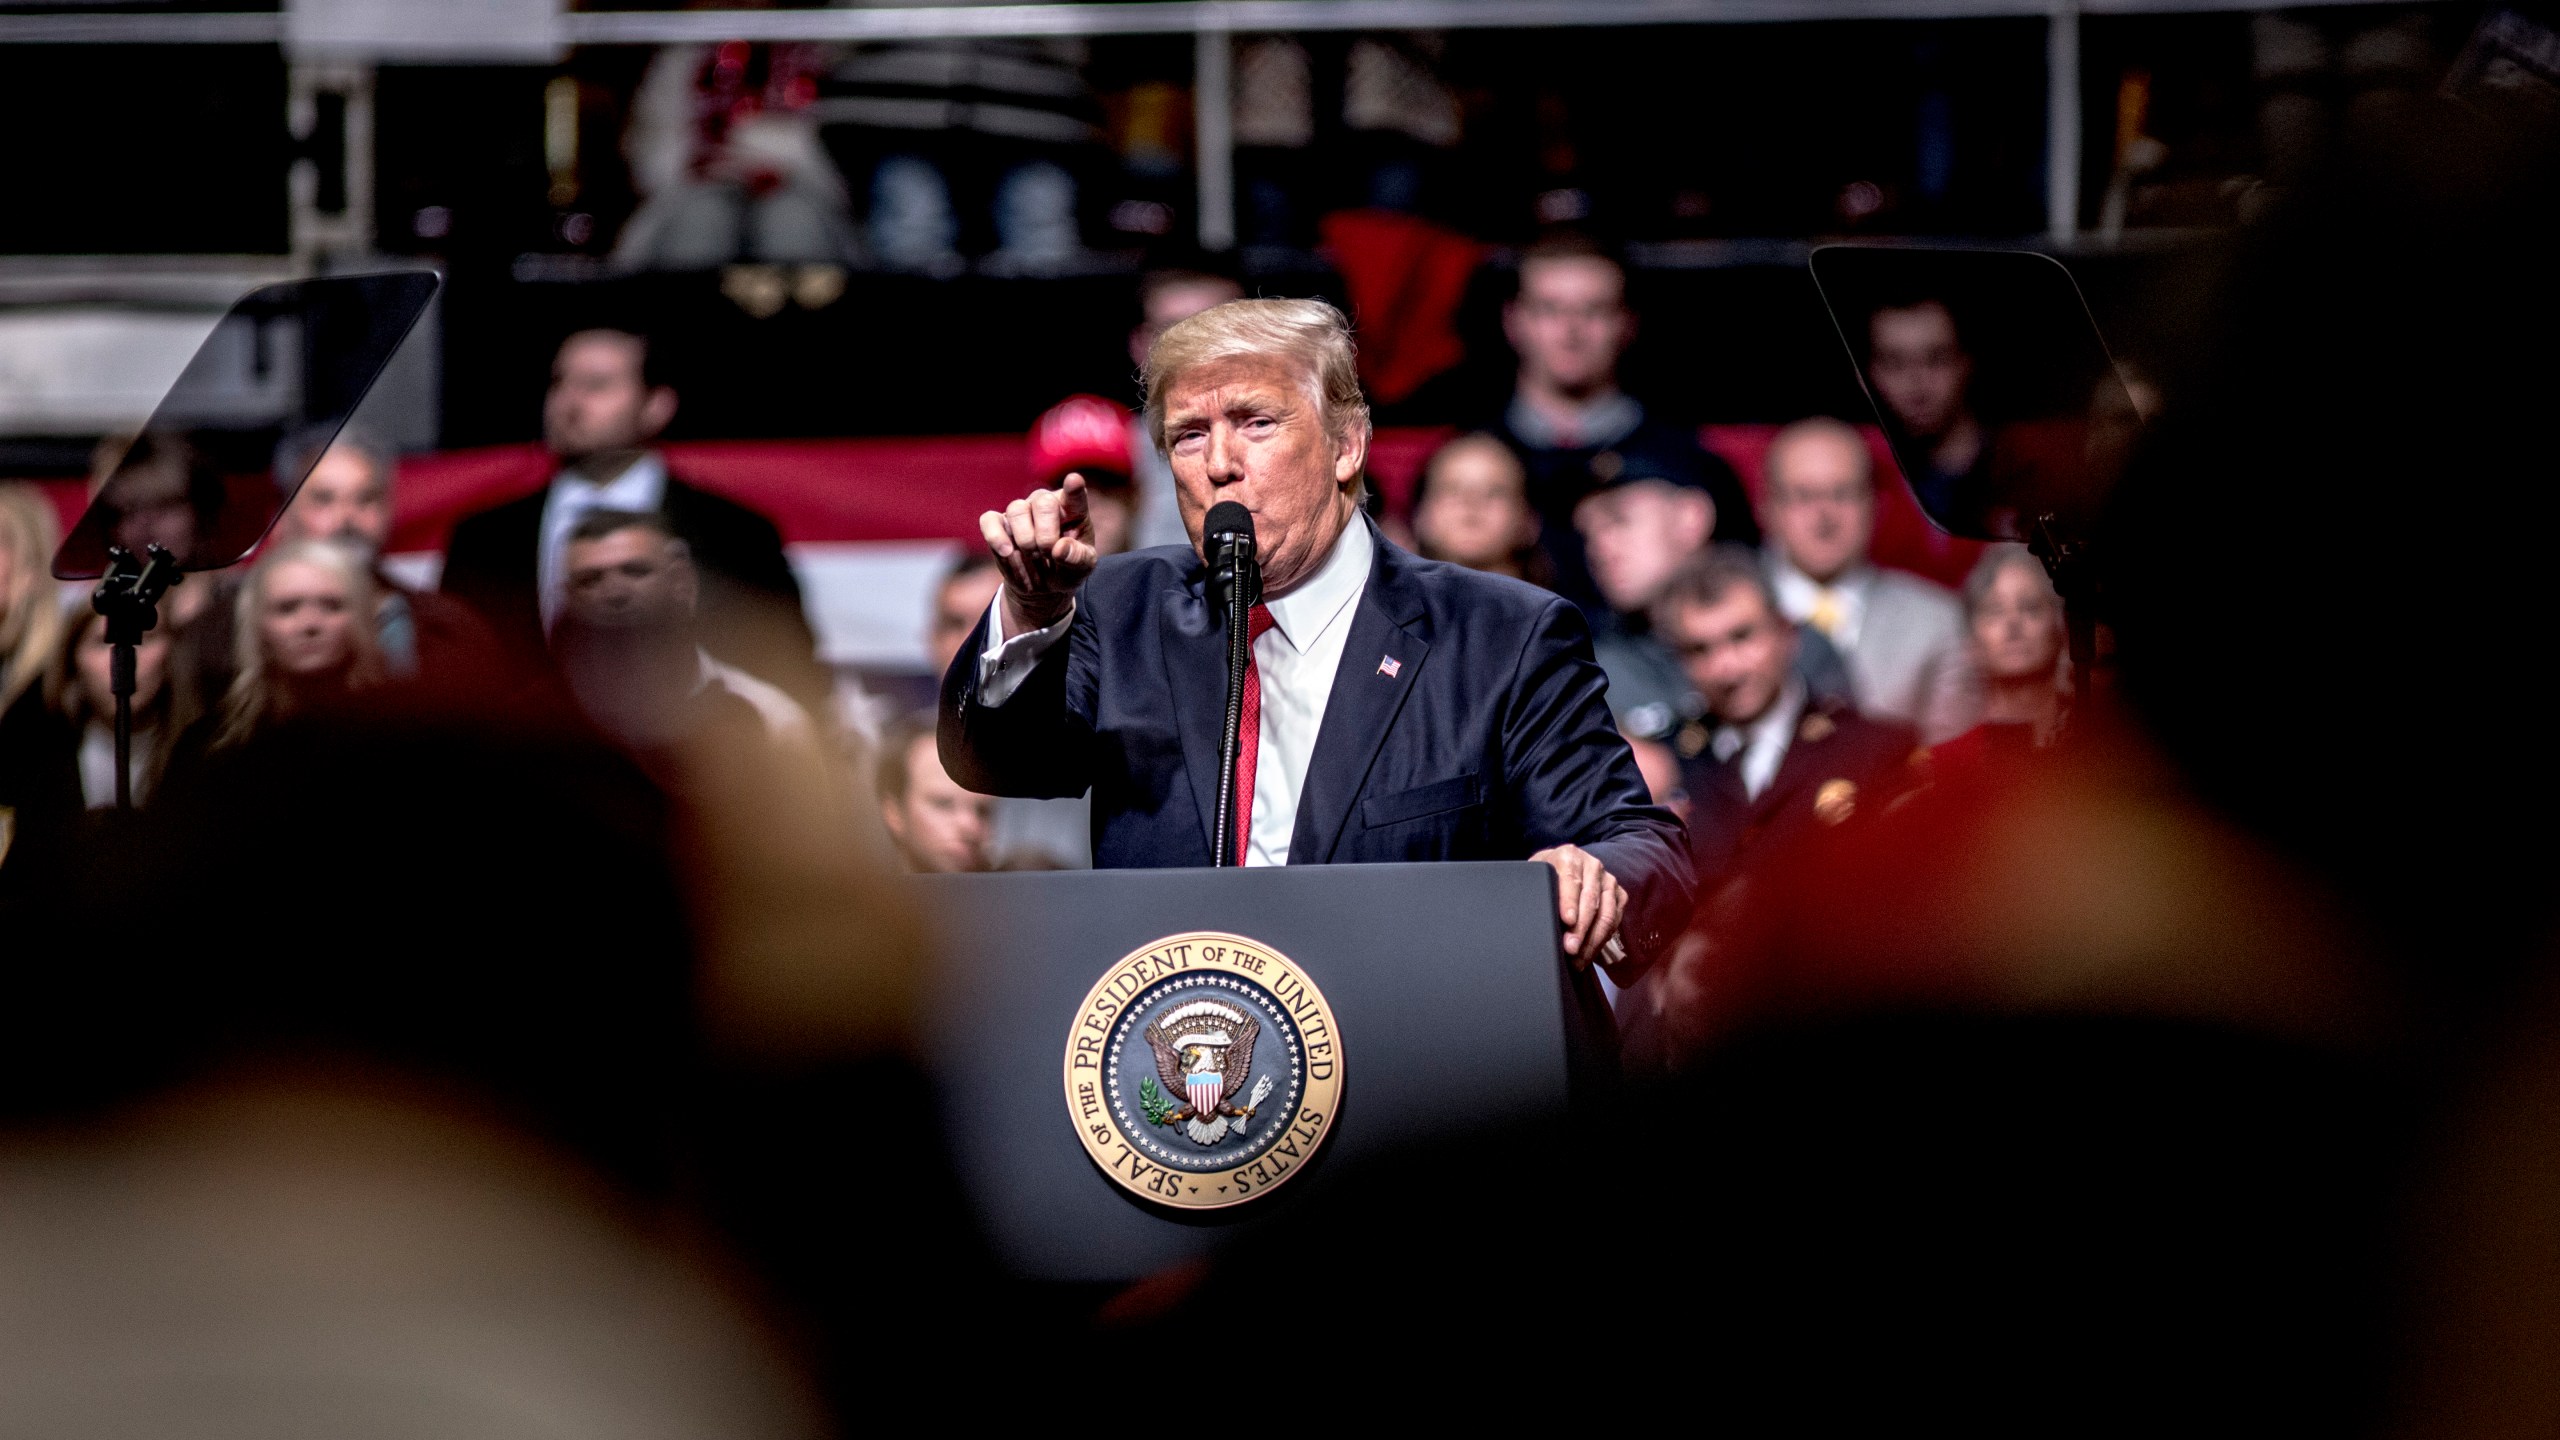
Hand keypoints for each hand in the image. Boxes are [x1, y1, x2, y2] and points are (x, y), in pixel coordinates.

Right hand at [980, 473, 1098, 633]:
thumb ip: (1077, 557)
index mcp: (1072, 509)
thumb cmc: (1068, 567)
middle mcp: (1046, 502)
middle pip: (1043, 503)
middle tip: (1049, 555)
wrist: (1044, 583)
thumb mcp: (1082, 567)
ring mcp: (1021, 510)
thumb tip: (1060, 549)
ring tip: (1034, 557)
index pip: (1074, 495)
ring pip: (1017, 509)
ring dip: (1025, 540)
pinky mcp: (999, 523)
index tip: (1073, 481)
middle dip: (1046, 536)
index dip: (1073, 488)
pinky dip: (995, 536)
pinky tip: (1007, 552)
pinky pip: (989, 520)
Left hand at [1530, 844, 1626, 969]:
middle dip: (1581, 929)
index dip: (1569, 902)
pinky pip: (1615, 920)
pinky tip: (1589, 953)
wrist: (1564, 867)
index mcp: (1569, 856)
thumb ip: (1538, 887)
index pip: (1571, 880)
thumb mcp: (1536, 875)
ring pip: (1606, 914)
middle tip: (1571, 949)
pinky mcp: (1618, 895)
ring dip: (1593, 940)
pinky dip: (1603, 939)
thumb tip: (1535, 911)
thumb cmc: (1546, 875)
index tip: (1567, 921)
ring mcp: (1608, 880)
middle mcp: (1592, 866)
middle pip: (1591, 901)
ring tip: (1579, 959)